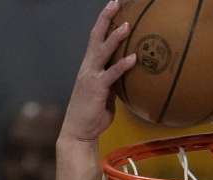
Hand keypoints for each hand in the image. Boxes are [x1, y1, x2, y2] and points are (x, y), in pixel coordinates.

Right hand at [59, 1, 136, 144]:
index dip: (104, 22)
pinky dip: (122, 65)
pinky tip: (133, 58)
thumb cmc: (93, 115)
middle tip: (115, 2)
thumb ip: (115, 82)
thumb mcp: (106, 94)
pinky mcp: (96, 88)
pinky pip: (111, 74)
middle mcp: (88, 67)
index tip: (113, 7)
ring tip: (127, 25)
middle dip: (106, 18)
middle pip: (96, 36)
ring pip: (102, 51)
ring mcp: (91, 76)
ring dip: (115, 37)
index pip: (96, 39)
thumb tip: (128, 76)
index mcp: (89, 67)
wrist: (79, 132)